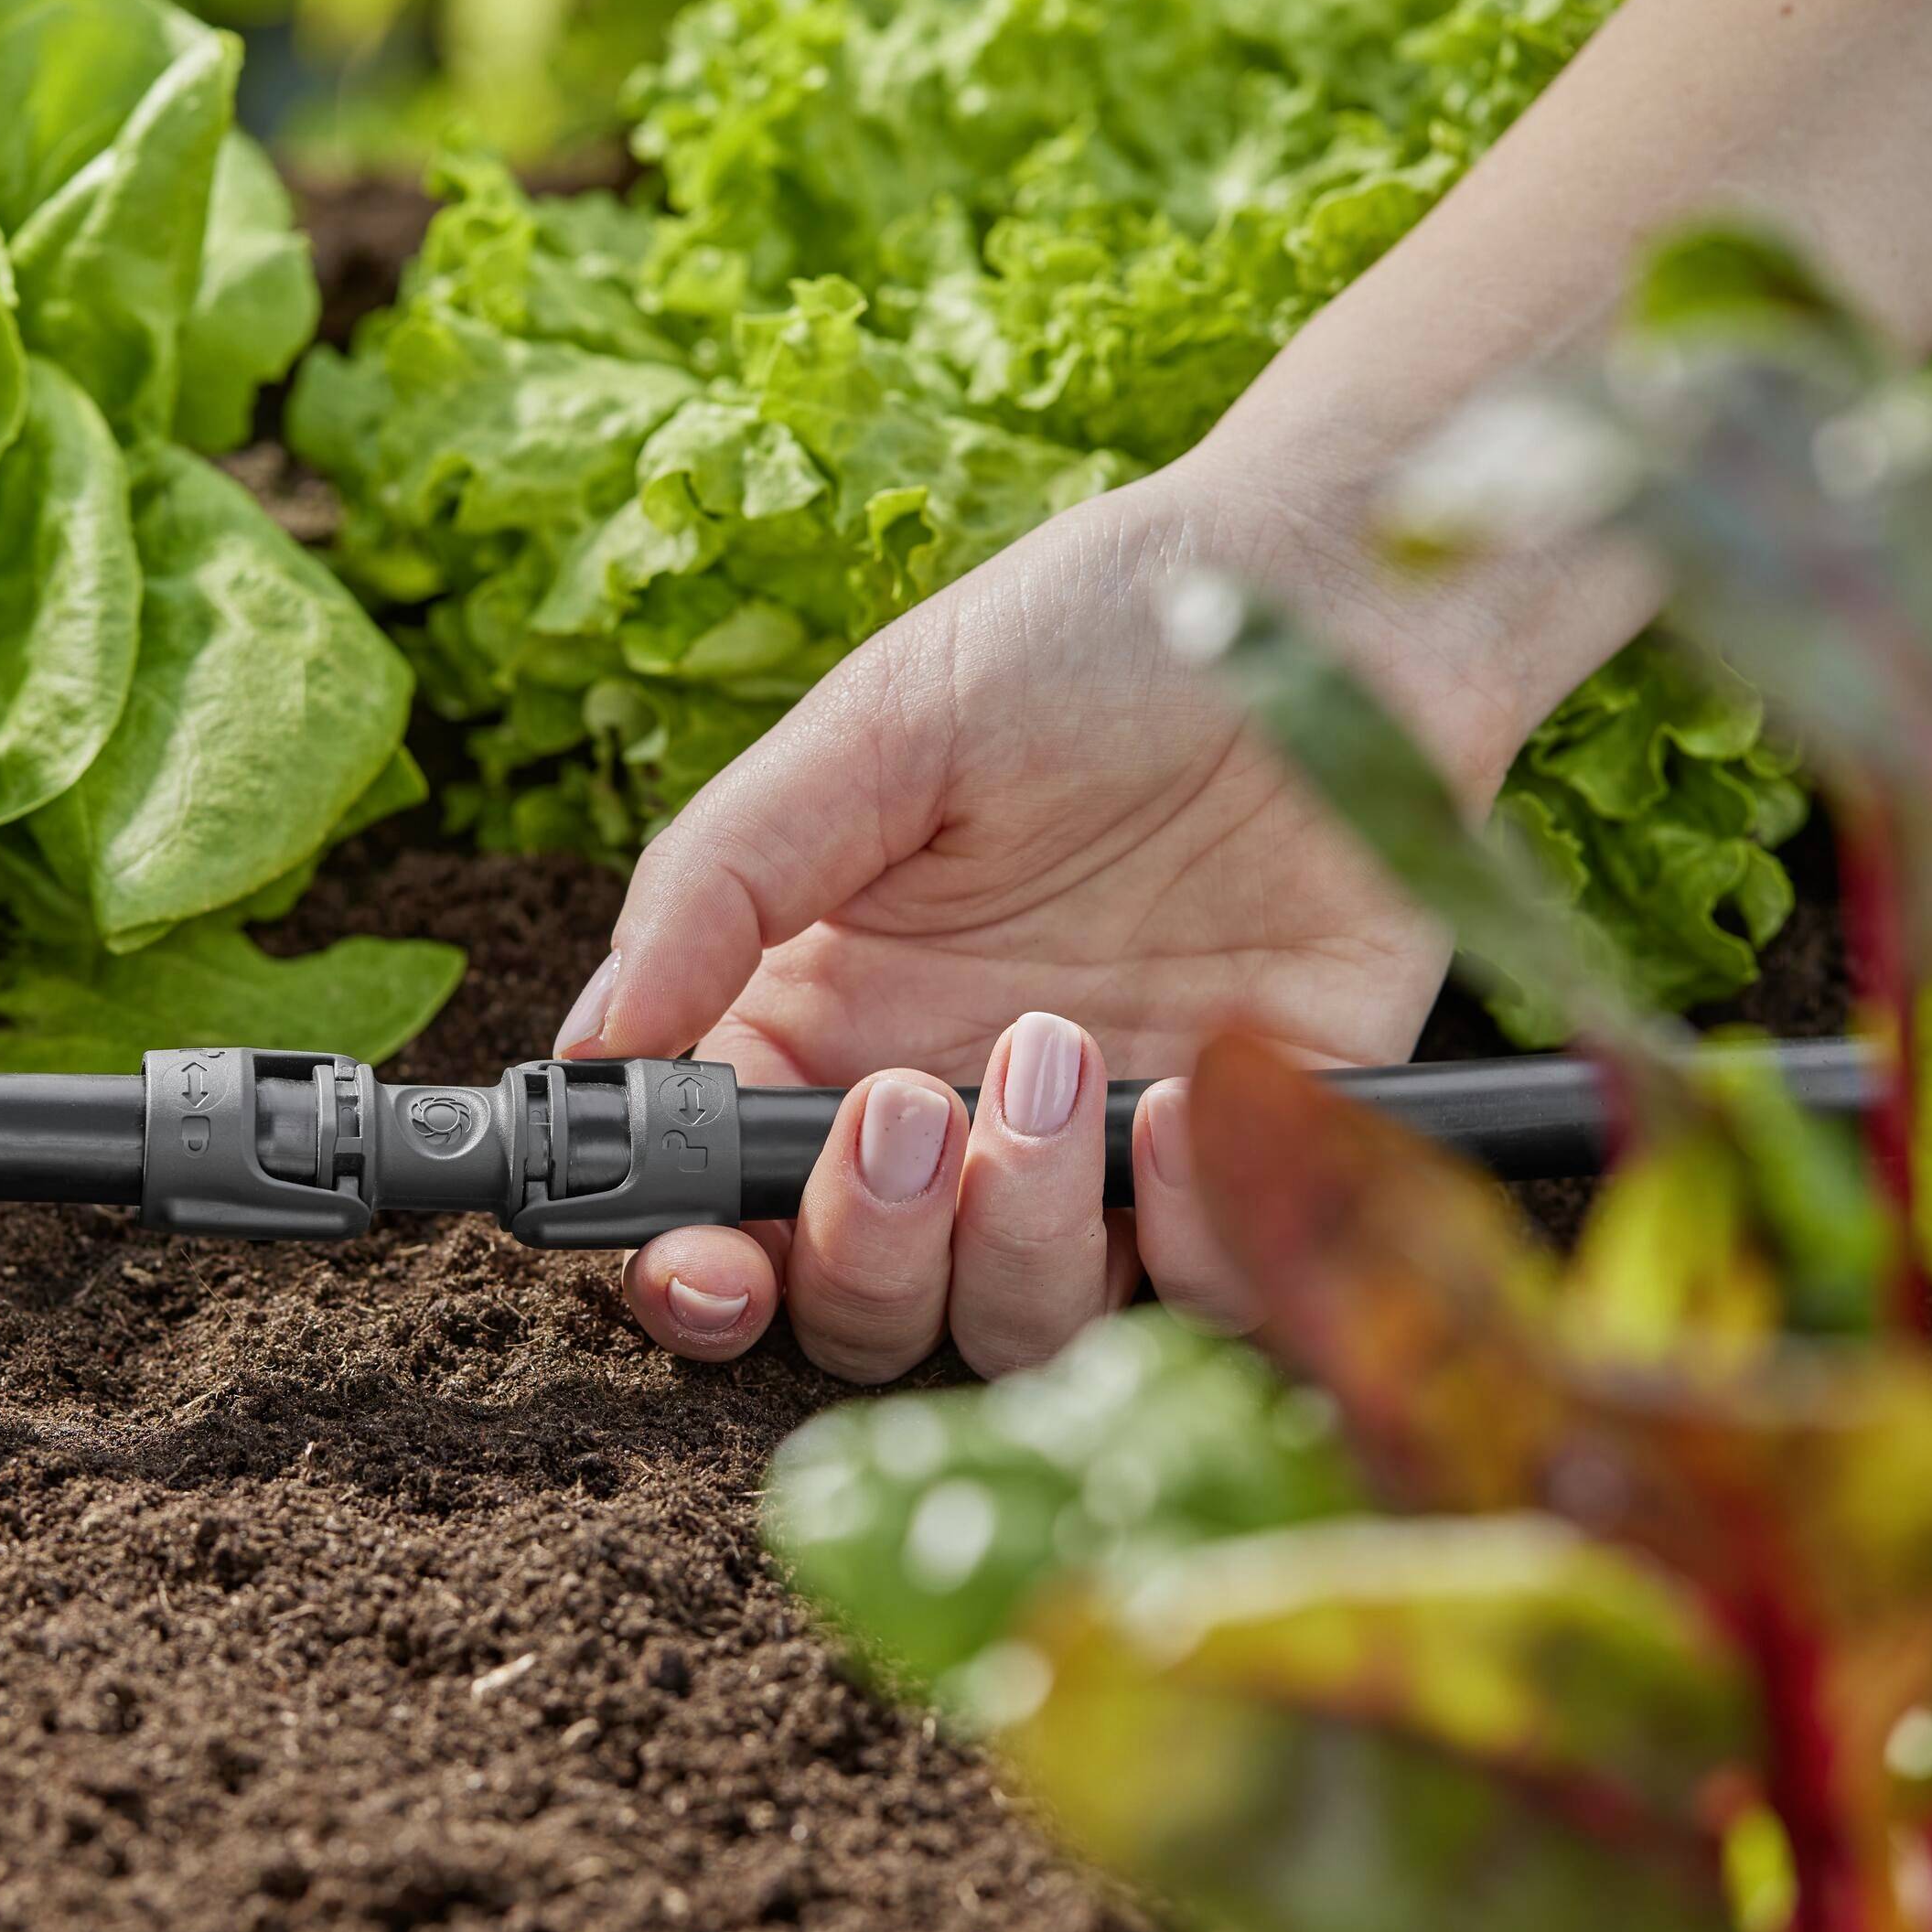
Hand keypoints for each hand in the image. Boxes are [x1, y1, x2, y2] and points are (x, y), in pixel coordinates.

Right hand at [556, 434, 1623, 1381]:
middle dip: (866, 1248)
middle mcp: (954, 1114)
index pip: (727, 1209)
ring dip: (1021, 1234)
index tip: (707, 1260)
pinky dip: (1194, 1233)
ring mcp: (1105, 1154)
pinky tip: (1197, 1094)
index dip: (699, 1272)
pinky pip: (1210, 1295)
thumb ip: (720, 888)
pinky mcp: (1258, 1157)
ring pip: (1019, 1325)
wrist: (1344, 606)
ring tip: (1059, 1054)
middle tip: (911, 1108)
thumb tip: (587, 1046)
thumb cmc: (1091, 641)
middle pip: (860, 1307)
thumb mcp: (877, 731)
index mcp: (830, 1023)